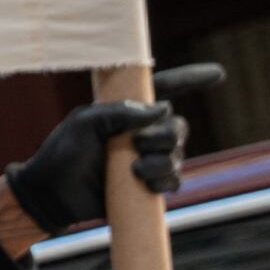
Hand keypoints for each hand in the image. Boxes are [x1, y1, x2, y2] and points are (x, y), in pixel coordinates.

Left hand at [0, 69, 206, 241]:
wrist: (52, 195)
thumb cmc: (62, 153)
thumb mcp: (83, 123)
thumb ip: (119, 111)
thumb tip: (162, 109)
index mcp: (128, 109)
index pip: (165, 89)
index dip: (191, 79)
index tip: (217, 74)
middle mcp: (143, 131)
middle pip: (178, 127)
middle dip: (164, 137)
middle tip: (137, 146)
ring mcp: (148, 158)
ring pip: (178, 153)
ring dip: (162, 161)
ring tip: (135, 170)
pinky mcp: (149, 184)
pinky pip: (175, 179)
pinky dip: (167, 181)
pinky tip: (149, 184)